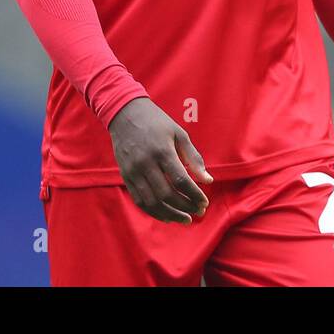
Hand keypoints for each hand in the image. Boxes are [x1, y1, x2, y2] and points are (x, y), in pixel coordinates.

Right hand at [108, 97, 212, 224]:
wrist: (125, 114)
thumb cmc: (157, 122)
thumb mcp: (179, 133)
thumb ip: (193, 157)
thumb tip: (208, 180)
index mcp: (162, 151)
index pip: (181, 180)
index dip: (194, 195)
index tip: (205, 202)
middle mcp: (146, 163)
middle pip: (167, 194)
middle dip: (185, 206)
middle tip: (199, 211)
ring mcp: (133, 171)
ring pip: (152, 202)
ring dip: (171, 214)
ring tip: (186, 219)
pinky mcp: (125, 176)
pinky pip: (139, 200)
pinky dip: (154, 212)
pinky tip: (167, 216)